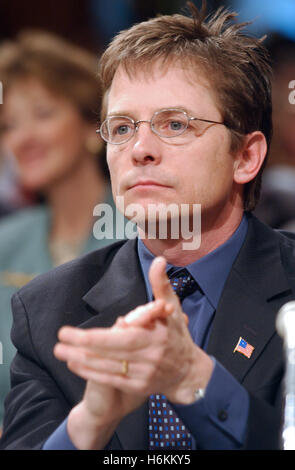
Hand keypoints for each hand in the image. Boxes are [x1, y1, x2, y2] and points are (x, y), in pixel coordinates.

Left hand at [55, 257, 212, 405]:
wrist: (188, 372)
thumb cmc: (176, 335)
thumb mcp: (172, 308)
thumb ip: (161, 284)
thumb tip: (159, 259)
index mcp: (157, 335)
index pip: (124, 336)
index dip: (98, 337)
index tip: (75, 331)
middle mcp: (150, 356)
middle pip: (111, 352)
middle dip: (83, 346)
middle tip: (60, 338)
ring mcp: (145, 374)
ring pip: (108, 367)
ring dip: (82, 360)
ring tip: (61, 351)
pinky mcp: (139, 387)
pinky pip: (111, 379)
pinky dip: (92, 373)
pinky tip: (75, 364)